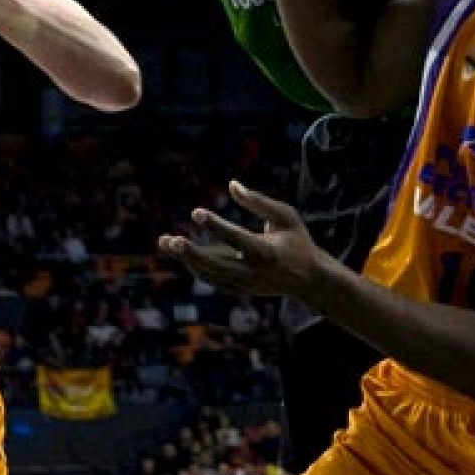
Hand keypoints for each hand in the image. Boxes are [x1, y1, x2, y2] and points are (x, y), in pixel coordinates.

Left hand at [158, 180, 331, 301]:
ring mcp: (245, 284)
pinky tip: (180, 250)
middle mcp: (253, 272)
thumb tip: (231, 185)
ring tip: (165, 241)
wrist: (308, 280)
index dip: (215, 225)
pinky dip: (195, 265)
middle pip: (217, 266)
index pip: (236, 239)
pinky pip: (212, 278)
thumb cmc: (297, 241)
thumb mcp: (285, 216)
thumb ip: (259, 202)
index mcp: (267, 252)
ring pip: (210, 275)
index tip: (195, 211)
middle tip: (170, 240)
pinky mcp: (239, 289)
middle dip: (192, 254)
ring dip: (187, 259)